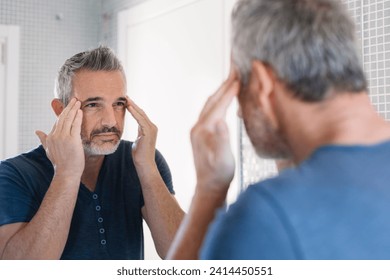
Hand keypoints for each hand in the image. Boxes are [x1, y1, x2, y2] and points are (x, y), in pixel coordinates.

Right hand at [35, 98, 84, 177]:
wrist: (67, 173)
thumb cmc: (60, 163)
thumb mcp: (49, 150)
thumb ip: (44, 140)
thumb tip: (37, 131)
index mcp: (50, 137)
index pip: (57, 122)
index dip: (63, 113)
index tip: (69, 106)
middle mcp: (56, 136)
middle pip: (62, 118)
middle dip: (68, 107)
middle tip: (74, 100)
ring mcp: (63, 137)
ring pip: (68, 119)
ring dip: (73, 109)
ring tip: (78, 102)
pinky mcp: (72, 140)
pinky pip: (75, 125)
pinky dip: (77, 117)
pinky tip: (80, 111)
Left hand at [126, 97, 157, 166]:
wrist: (144, 163)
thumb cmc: (140, 155)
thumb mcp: (138, 141)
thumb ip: (139, 133)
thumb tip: (137, 130)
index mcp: (150, 129)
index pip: (141, 115)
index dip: (134, 108)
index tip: (126, 101)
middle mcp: (152, 127)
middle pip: (141, 112)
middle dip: (133, 104)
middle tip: (125, 96)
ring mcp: (151, 129)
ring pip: (141, 114)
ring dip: (133, 106)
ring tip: (125, 99)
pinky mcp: (148, 132)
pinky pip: (140, 120)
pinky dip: (134, 113)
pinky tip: (128, 107)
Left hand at [191, 68, 239, 192]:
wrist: (209, 187)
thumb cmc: (219, 175)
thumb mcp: (224, 160)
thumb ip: (223, 140)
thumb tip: (222, 121)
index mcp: (204, 130)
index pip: (218, 105)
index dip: (229, 90)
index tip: (239, 75)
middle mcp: (198, 127)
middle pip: (212, 101)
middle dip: (224, 85)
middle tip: (235, 70)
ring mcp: (198, 131)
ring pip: (210, 105)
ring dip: (220, 92)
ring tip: (232, 81)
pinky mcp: (200, 135)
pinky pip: (210, 112)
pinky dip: (218, 103)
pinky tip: (225, 102)